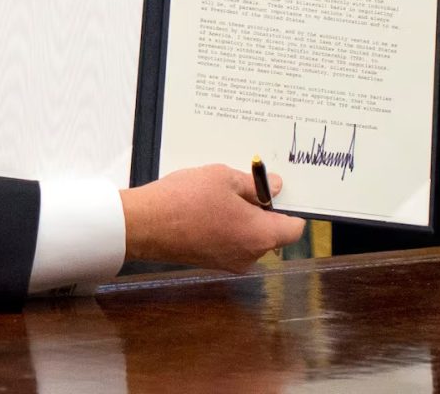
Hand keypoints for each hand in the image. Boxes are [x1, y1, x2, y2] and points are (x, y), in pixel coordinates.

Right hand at [119, 164, 304, 271]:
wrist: (145, 224)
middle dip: (261, 209)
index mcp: (260, 235)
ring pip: (248, 236)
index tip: (280, 192)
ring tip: (217, 194)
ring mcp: (229, 262)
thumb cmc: (184, 200)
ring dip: (241, 217)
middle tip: (242, 185)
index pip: (294, 228)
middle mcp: (249, 255)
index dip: (290, 208)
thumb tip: (275, 187)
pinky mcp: (210, 261)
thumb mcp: (223, 177)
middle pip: (271, 232)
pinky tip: (205, 208)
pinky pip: (229, 241)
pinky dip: (224, 225)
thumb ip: (254, 184)